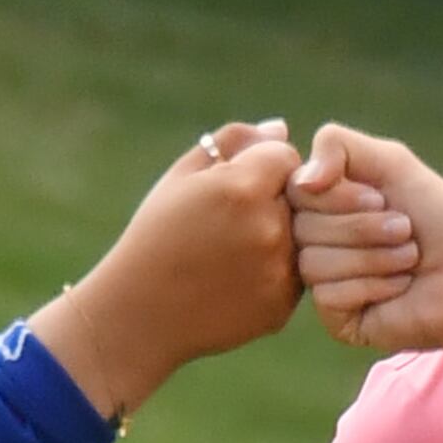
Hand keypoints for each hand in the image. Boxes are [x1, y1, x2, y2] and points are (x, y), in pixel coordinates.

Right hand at [29, 120, 302, 419]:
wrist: (141, 313)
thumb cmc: (156, 236)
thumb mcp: (181, 177)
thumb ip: (233, 143)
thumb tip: (280, 130)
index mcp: (243, 187)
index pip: (286, 156)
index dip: (261, 166)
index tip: (233, 186)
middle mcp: (269, 228)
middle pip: (298, 196)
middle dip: (273, 200)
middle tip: (228, 224)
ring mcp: (279, 270)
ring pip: (302, 235)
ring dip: (278, 235)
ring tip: (231, 251)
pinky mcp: (282, 305)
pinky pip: (294, 273)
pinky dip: (273, 271)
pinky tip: (234, 279)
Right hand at [290, 126, 442, 365]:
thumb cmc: (437, 216)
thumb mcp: (390, 161)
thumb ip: (337, 145)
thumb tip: (300, 180)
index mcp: (324, 204)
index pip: (296, 191)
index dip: (339, 195)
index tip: (380, 198)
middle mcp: (316, 242)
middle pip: (303, 228)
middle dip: (363, 227)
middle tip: (405, 230)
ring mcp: (324, 282)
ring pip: (314, 264)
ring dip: (374, 257)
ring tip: (409, 259)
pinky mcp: (337, 318)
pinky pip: (329, 296)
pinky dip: (374, 287)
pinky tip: (400, 288)